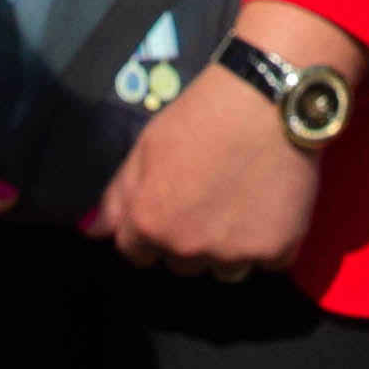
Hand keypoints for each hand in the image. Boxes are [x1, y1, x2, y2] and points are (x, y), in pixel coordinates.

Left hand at [83, 2, 343, 276]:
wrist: (270, 98)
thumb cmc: (204, 114)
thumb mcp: (147, 145)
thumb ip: (118, 195)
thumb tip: (93, 232)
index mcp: (149, 223)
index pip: (137, 253)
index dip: (153, 228)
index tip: (173, 206)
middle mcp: (187, 246)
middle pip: (183, 264)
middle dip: (191, 239)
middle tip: (212, 196)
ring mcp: (233, 253)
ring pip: (226, 269)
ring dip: (230, 248)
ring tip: (243, 201)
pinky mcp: (276, 250)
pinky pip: (269, 261)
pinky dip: (271, 240)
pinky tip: (272, 203)